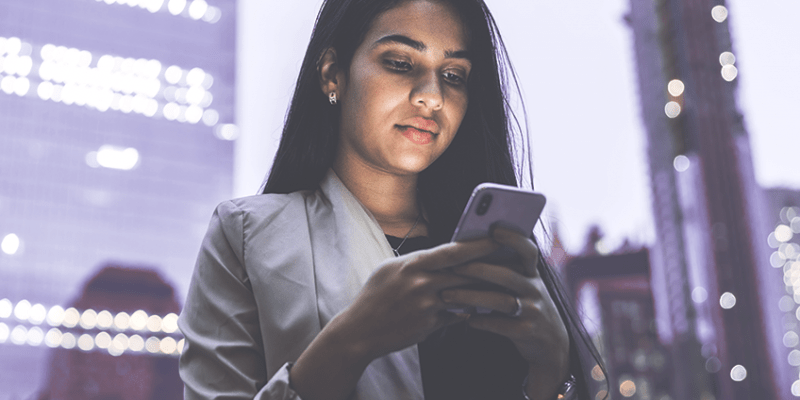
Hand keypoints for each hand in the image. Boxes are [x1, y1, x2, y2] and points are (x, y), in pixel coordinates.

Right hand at [327, 236, 500, 360]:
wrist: (359, 332)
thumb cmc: (374, 297)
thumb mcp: (390, 270)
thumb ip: (417, 262)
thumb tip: (443, 256)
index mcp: (412, 264)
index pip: (452, 251)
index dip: (477, 244)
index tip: (497, 237)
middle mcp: (421, 283)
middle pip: (464, 272)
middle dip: (490, 266)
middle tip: (512, 260)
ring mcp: (426, 306)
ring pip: (464, 295)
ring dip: (483, 291)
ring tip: (502, 285)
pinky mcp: (429, 325)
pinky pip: (455, 315)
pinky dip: (466, 311)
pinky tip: (477, 309)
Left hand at [440, 227, 569, 399]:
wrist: (550, 342)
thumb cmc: (524, 304)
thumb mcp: (522, 284)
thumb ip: (503, 268)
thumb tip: (465, 250)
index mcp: (531, 273)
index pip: (527, 250)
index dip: (514, 238)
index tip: (494, 230)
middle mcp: (535, 289)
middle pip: (507, 275)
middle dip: (478, 270)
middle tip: (453, 268)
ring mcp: (533, 310)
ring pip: (501, 301)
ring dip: (471, 297)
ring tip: (447, 295)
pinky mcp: (527, 332)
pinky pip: (501, 325)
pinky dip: (482, 321)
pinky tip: (466, 319)